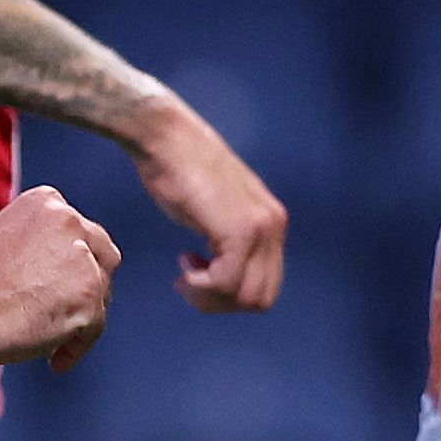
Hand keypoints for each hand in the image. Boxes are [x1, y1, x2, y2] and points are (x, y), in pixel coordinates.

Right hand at [0, 187, 121, 367]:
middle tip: (63, 313)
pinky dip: (76, 346)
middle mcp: (71, 221)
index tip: (56, 287)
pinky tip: (54, 360)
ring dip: (81, 319)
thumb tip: (66, 271)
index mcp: (48, 201)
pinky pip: (95, 327)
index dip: (74, 263)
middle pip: (103, 259)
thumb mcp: (8, 238)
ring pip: (101, 295)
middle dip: (89, 287)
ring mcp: (82, 259)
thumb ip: (42, 243)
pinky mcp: (87, 296)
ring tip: (50, 341)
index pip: (81, 233)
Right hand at [127, 106, 283, 312]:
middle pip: (260, 298)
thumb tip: (225, 272)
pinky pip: (226, 283)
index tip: (198, 272)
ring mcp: (260, 228)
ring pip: (244, 296)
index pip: (266, 285)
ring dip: (209, 296)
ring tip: (186, 273)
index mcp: (271, 221)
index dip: (230, 292)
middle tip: (189, 281)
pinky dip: (201, 285)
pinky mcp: (239, 230)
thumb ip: (230, 237)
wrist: (166, 138)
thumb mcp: (215, 210)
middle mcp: (274, 225)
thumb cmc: (179, 169)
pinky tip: (184, 262)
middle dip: (220, 301)